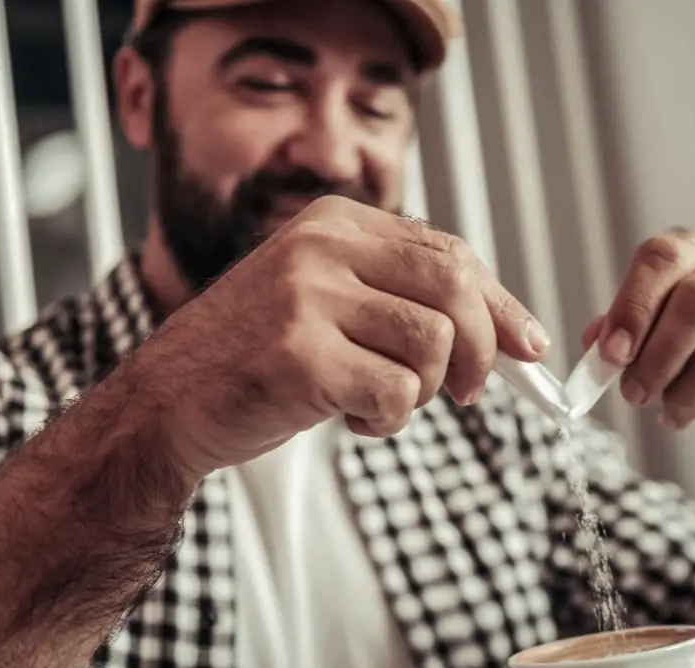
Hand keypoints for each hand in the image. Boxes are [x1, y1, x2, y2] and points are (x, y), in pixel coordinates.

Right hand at [133, 195, 547, 480]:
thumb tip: (518, 336)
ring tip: (381, 401)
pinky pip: (397, 391)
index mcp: (337, 222)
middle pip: (456, 287)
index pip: (451, 253)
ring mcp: (308, 296)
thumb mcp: (332, 301)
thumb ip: (411, 301)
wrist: (167, 401)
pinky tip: (355, 418)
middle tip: (465, 391)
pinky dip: (392, 418)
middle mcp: (323, 246)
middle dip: (481, 348)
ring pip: (433, 342)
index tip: (527, 347)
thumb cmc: (260, 355)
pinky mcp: (299, 354)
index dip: (500, 306)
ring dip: (424, 391)